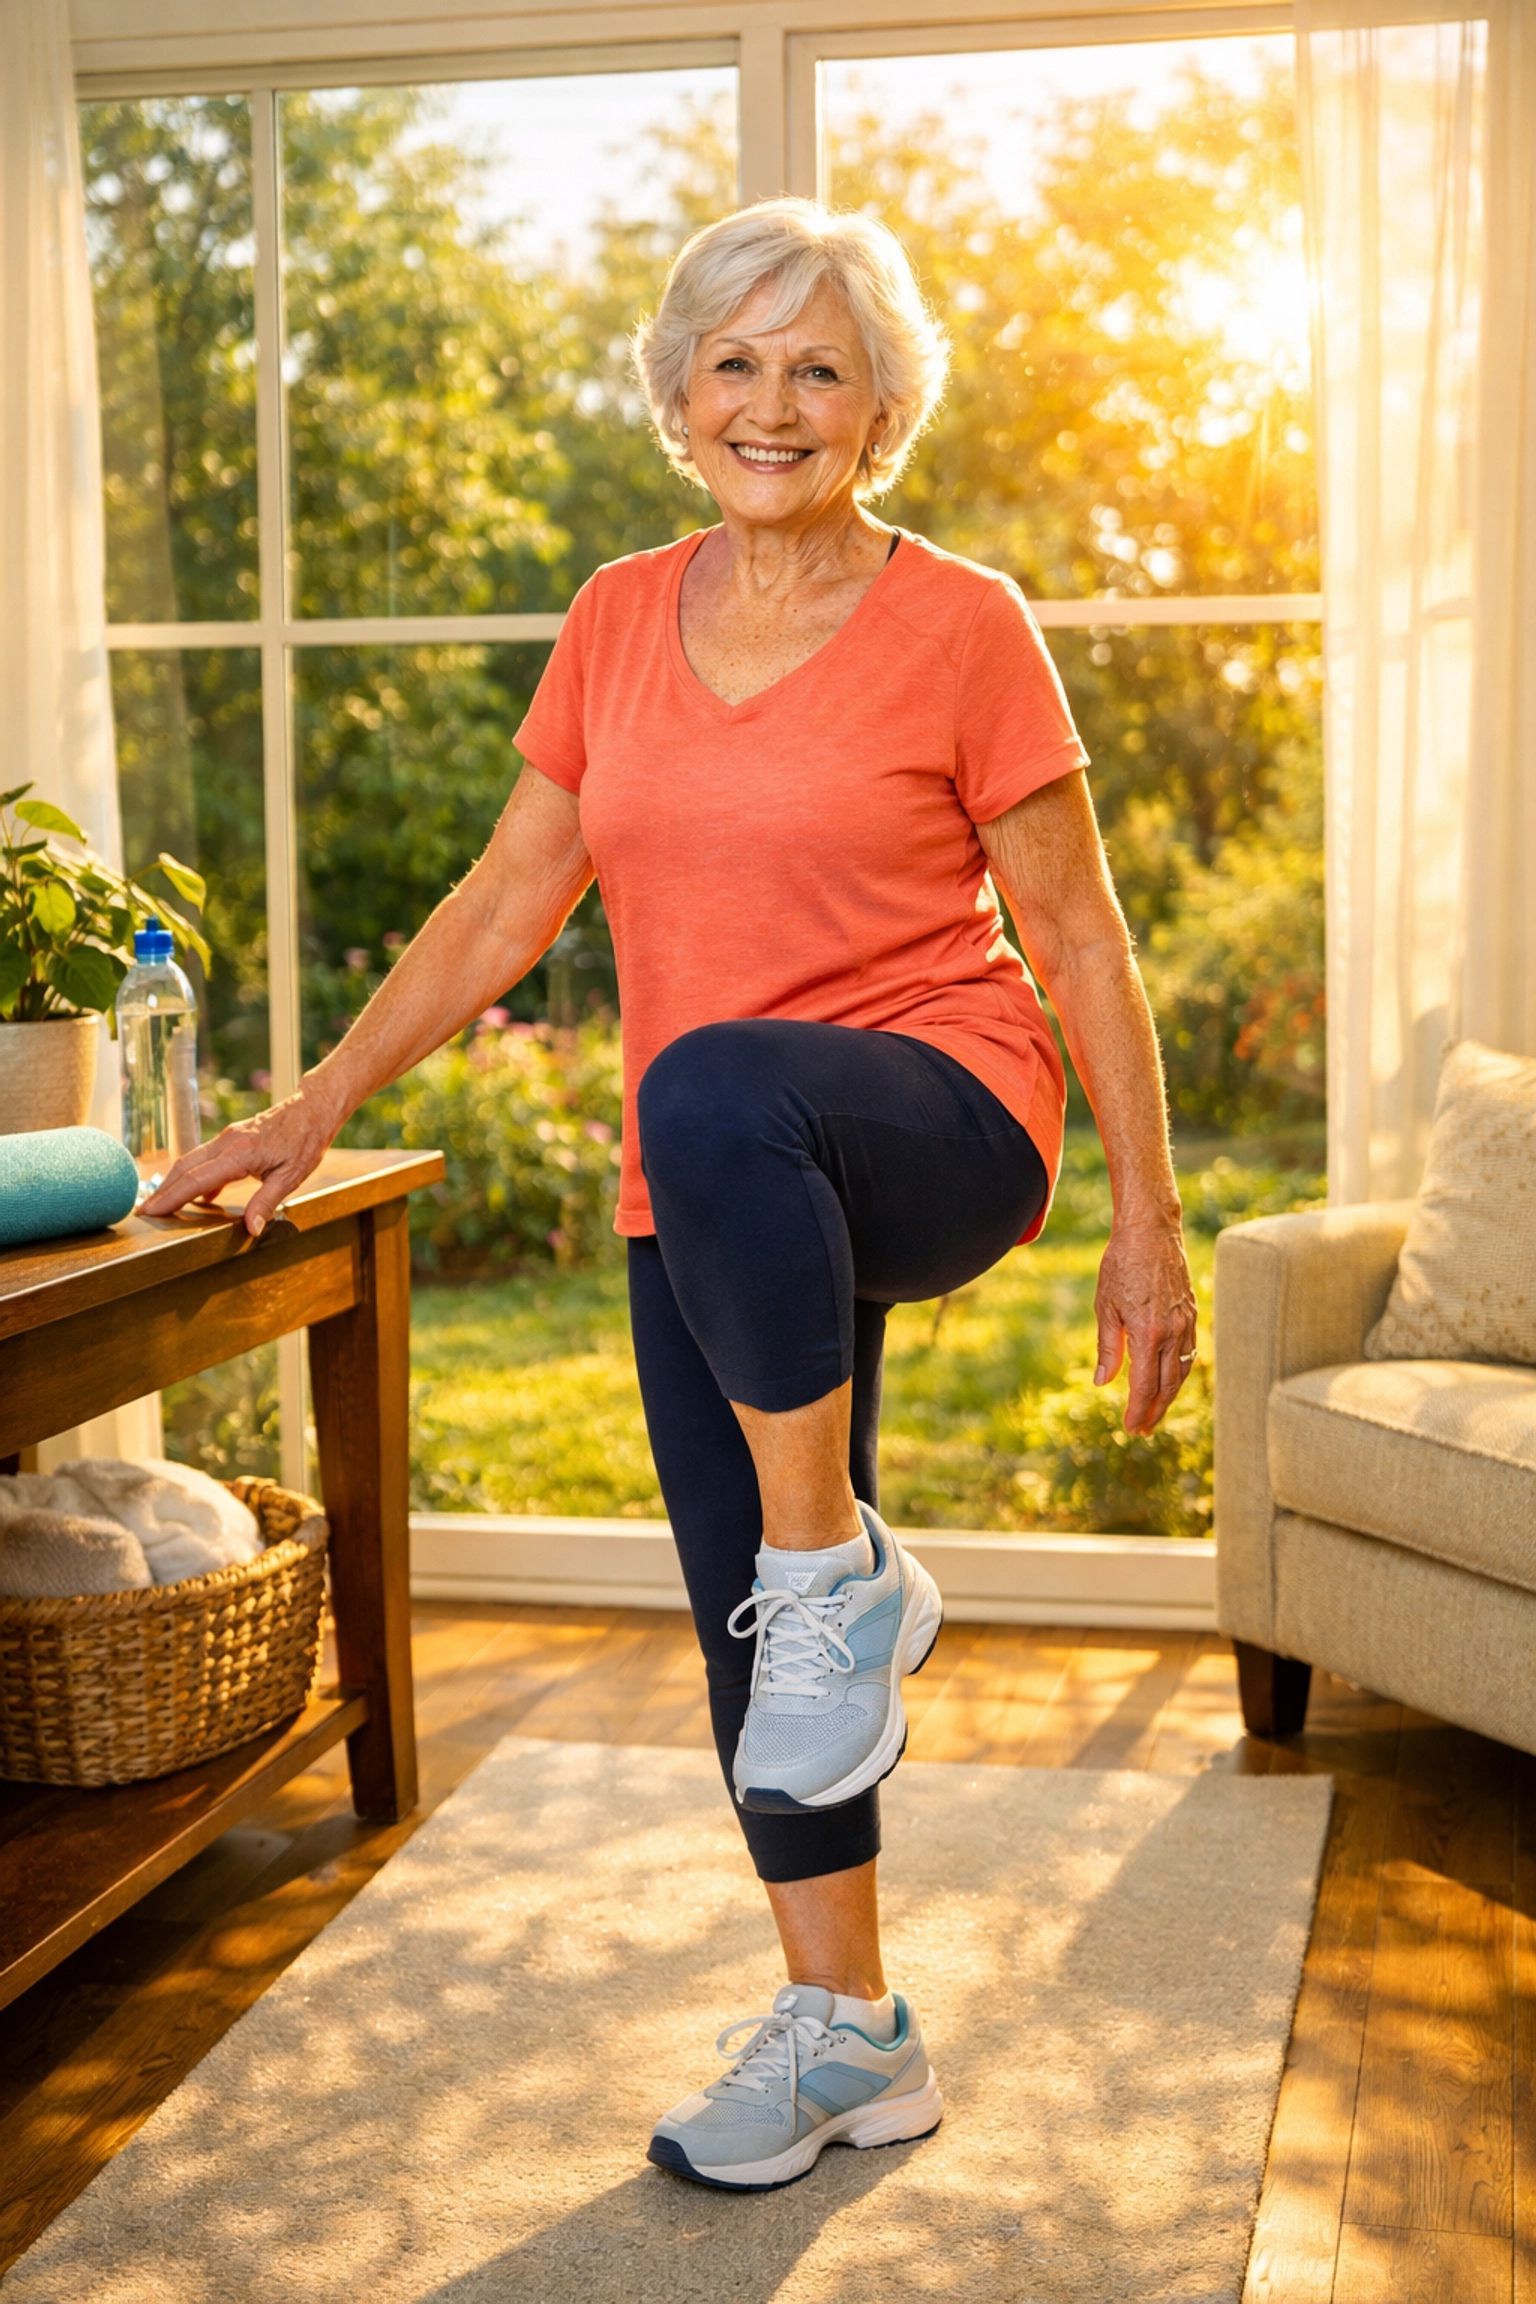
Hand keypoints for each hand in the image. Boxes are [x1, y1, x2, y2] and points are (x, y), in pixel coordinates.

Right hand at [139, 1086, 342, 1236]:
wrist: (312, 1108)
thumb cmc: (306, 1140)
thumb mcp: (291, 1176)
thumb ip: (266, 1203)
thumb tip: (251, 1229)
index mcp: (239, 1153)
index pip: (196, 1180)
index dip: (171, 1198)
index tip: (152, 1212)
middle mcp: (226, 1143)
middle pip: (184, 1168)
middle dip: (162, 1191)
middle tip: (144, 1213)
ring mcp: (227, 1138)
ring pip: (191, 1161)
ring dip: (174, 1182)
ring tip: (163, 1205)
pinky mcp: (232, 1138)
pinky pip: (206, 1159)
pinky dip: (196, 1176)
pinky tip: (201, 1197)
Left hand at [1093, 1216, 1197, 1433]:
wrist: (1151, 1231)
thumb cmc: (1121, 1264)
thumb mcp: (1105, 1306)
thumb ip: (1107, 1347)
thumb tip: (1103, 1382)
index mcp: (1148, 1333)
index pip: (1144, 1385)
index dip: (1138, 1410)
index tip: (1131, 1429)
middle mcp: (1172, 1332)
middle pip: (1167, 1386)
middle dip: (1154, 1411)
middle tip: (1143, 1431)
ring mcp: (1186, 1323)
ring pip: (1181, 1372)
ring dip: (1169, 1397)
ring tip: (1155, 1413)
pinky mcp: (1192, 1314)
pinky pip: (1189, 1353)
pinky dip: (1180, 1373)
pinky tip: (1170, 1381)